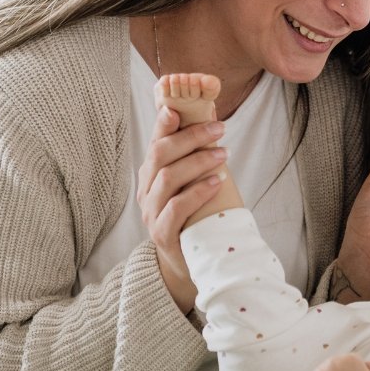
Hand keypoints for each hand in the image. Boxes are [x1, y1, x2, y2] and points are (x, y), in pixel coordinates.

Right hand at [136, 105, 226, 312]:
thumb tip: (212, 120)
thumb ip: (196, 160)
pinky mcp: (162, 233)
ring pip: (168, 177)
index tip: (177, 107)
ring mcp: (151, 213)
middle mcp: (146, 190)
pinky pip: (177, 207)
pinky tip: (216, 182)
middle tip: (219, 128)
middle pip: (160, 155)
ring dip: (198, 160)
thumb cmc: (194, 217)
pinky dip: (197, 191)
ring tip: (223, 153)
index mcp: (151, 174)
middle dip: (190, 137)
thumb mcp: (192, 184)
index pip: (154, 143)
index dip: (163, 124)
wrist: (188, 263)